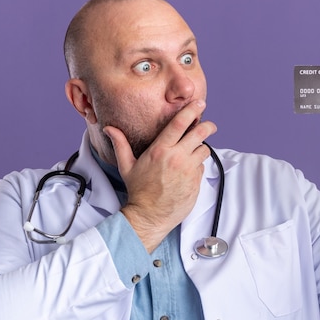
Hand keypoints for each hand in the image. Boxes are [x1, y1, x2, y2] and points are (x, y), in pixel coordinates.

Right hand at [104, 100, 216, 251]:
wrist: (149, 216)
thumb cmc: (139, 192)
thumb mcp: (127, 166)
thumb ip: (121, 144)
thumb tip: (110, 129)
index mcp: (160, 150)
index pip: (180, 124)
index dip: (192, 111)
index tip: (199, 104)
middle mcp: (176, 158)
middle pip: (200, 133)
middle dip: (208, 126)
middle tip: (210, 125)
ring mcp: (188, 170)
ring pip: (204, 150)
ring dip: (201, 149)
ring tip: (194, 152)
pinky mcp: (196, 182)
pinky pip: (202, 167)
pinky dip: (198, 166)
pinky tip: (189, 170)